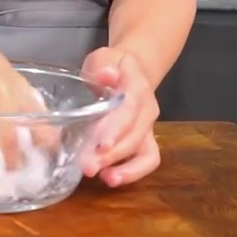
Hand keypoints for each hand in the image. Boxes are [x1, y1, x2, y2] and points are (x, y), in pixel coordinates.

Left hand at [81, 46, 159, 187]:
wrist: (130, 70)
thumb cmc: (111, 66)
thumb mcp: (103, 58)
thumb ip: (102, 66)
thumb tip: (106, 75)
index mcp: (137, 87)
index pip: (130, 108)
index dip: (117, 128)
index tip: (101, 144)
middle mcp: (148, 110)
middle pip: (136, 136)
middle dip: (113, 154)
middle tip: (88, 166)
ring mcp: (149, 128)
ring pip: (147, 153)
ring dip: (127, 169)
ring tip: (104, 179)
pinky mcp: (146, 142)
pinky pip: (147, 161)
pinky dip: (132, 173)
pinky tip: (110, 178)